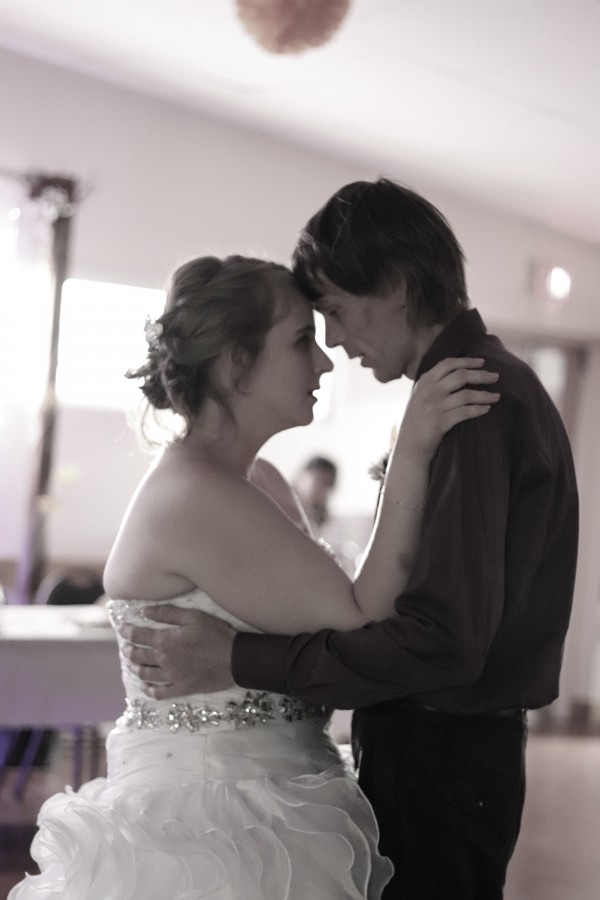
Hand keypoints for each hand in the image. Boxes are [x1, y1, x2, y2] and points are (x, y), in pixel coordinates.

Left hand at [118, 604, 235, 698]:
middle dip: (129, 650)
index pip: (138, 635)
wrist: (234, 659)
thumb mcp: (193, 616)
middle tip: (126, 647)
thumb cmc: (216, 634)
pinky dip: (149, 689)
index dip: (127, 631)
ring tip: (132, 664)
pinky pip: (158, 693)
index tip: (122, 628)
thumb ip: (167, 613)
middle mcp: (164, 660)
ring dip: (135, 668)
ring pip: (145, 674)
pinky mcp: (180, 688)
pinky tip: (146, 686)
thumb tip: (144, 611)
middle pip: (138, 656)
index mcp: (166, 641)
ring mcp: (171, 677)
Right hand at [397, 357, 499, 459]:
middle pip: (461, 376)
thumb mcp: (420, 396)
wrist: (409, 445)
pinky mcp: (440, 423)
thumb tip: (458, 372)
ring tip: (496, 396)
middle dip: (481, 375)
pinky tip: (487, 409)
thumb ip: (433, 384)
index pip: (448, 364)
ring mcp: (434, 407)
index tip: (482, 362)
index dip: (467, 361)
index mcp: (424, 382)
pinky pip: (465, 413)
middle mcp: (429, 392)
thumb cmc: (417, 420)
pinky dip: (478, 410)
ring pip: (466, 395)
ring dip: (485, 395)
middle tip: (496, 377)